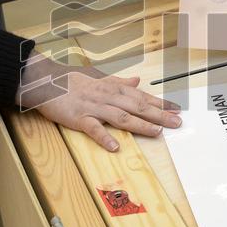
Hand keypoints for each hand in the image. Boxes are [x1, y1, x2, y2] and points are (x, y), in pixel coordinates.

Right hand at [18, 51, 181, 151]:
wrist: (48, 82)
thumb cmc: (75, 83)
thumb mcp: (100, 79)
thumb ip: (120, 82)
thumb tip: (137, 80)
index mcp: (114, 88)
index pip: (142, 96)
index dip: (161, 103)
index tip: (178, 109)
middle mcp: (108, 97)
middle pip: (137, 107)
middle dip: (159, 115)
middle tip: (177, 122)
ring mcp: (95, 108)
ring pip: (121, 117)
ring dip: (140, 125)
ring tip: (157, 133)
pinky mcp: (80, 118)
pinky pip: (94, 129)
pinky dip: (104, 137)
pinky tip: (115, 147)